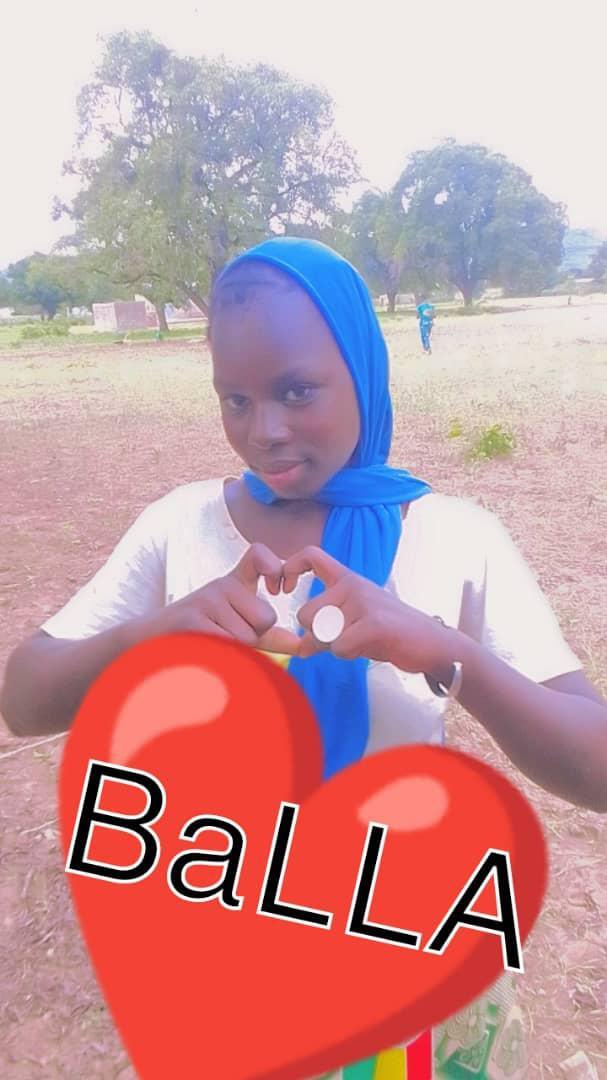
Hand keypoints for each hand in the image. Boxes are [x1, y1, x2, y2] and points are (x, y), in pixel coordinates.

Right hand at [144, 543, 300, 655]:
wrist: (149, 644)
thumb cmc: (199, 636)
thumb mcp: (235, 629)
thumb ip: (268, 634)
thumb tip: (301, 644)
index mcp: (232, 583)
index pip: (260, 555)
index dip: (275, 567)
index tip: (277, 588)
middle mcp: (220, 585)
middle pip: (266, 617)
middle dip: (255, 637)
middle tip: (224, 636)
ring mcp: (206, 600)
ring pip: (249, 636)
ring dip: (237, 652)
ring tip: (211, 644)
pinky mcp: (193, 620)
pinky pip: (230, 645)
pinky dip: (224, 657)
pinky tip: (205, 651)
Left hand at [282, 546, 454, 671]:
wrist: (432, 643)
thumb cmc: (391, 633)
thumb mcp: (355, 622)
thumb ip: (327, 628)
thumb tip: (300, 648)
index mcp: (347, 579)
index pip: (310, 555)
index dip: (289, 568)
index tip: (283, 589)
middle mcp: (353, 584)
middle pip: (305, 613)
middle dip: (317, 637)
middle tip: (344, 640)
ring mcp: (363, 601)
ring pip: (321, 633)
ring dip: (335, 647)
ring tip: (361, 643)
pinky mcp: (373, 623)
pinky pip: (338, 647)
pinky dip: (349, 655)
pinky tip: (368, 648)